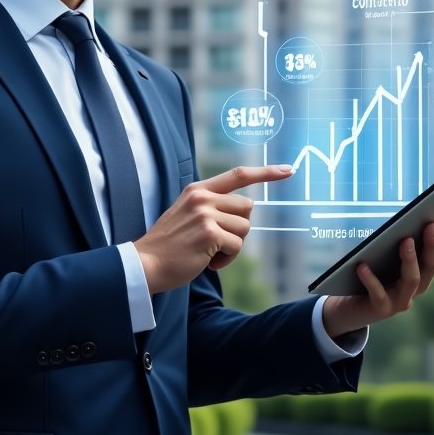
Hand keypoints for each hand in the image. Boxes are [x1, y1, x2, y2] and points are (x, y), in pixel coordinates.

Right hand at [135, 165, 292, 294]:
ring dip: (232, 245)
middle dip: (238, 228)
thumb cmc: (169, 245)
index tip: (287, 170)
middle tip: (216, 241)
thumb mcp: (186, 213)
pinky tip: (207, 261)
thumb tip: (244, 210)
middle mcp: (202, 198)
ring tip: (208, 252)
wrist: (146, 263)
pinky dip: (226, 259)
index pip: (238, 175)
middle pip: (247, 207)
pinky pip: (236, 246)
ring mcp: (206, 214)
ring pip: (245, 228)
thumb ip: (211, 206)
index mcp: (197, 190)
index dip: (265, 173)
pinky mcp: (210, 233)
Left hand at [322, 217, 433, 337]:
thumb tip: (411, 217)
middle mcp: (415, 288)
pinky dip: (371, 279)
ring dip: (410, 260)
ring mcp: (400, 300)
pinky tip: (362, 265)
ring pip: (411, 280)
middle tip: (430, 224)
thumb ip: (399, 241)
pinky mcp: (381, 309)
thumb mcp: (385, 256)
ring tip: (405, 240)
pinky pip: (378, 294)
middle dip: (432, 245)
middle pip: (430, 266)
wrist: (348, 307)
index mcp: (420, 273)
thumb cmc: (370, 276)